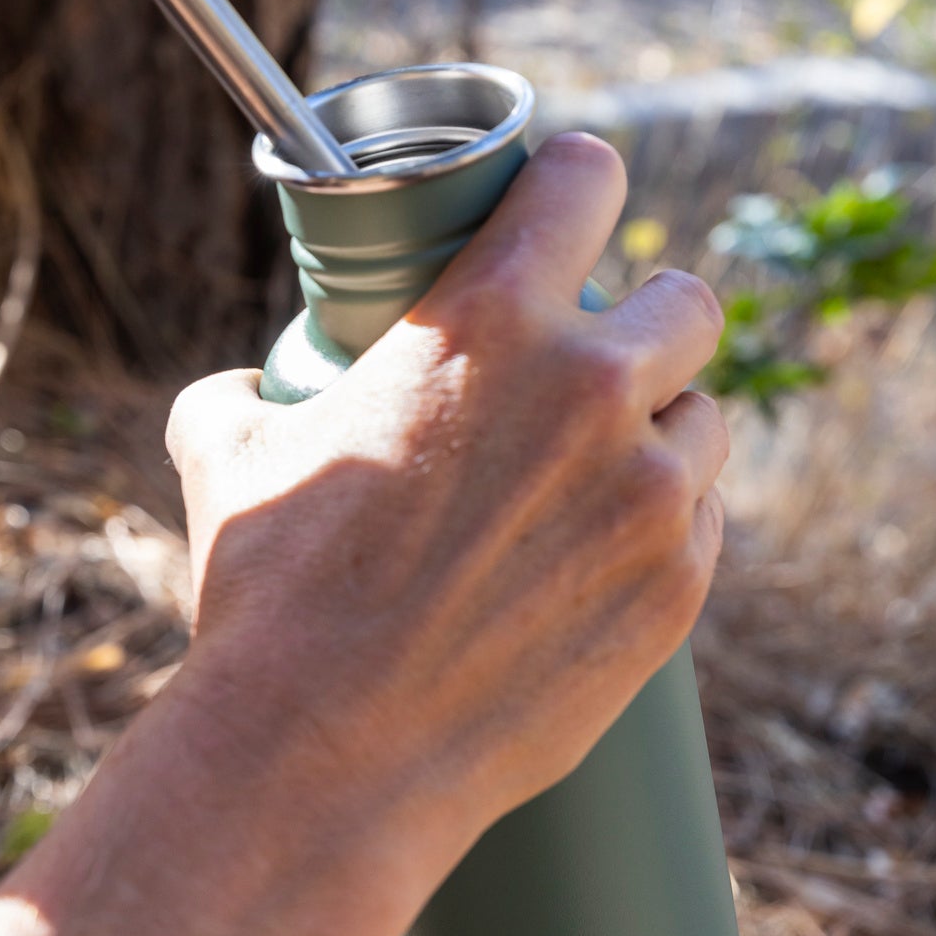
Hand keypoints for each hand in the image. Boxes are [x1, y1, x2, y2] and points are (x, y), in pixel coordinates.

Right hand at [166, 133, 727, 864]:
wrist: (326, 755)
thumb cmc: (270, 596)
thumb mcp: (229, 452)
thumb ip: (244, 391)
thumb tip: (243, 389)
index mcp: (487, 320)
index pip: (584, 180)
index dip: (579, 183)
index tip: (574, 202)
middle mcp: (590, 387)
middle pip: (684, 301)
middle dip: (648, 320)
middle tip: (602, 363)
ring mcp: (649, 491)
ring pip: (706, 416)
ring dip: (664, 431)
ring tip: (604, 475)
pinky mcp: (679, 586)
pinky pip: (706, 519)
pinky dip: (667, 527)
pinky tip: (608, 556)